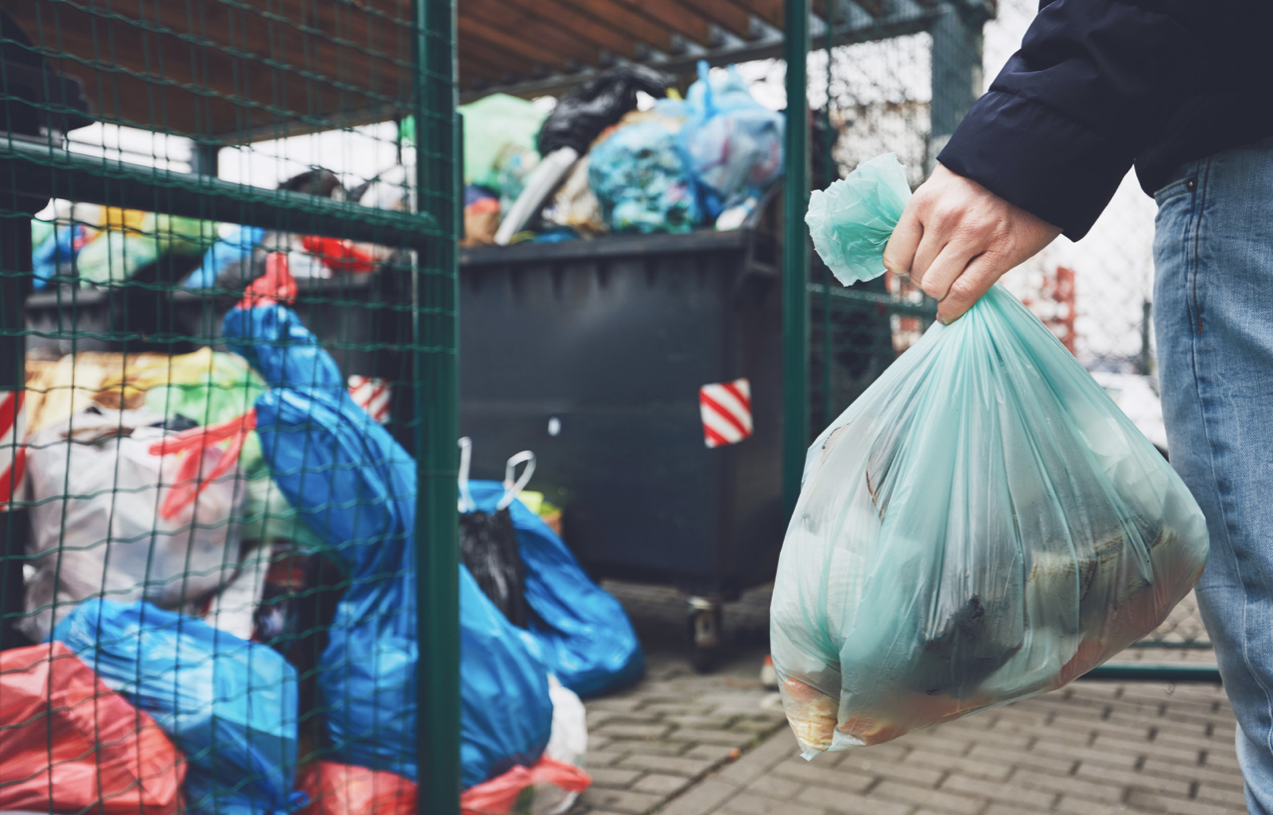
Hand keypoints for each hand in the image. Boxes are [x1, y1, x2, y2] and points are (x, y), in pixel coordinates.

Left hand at [882, 163, 1061, 323]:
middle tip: (942, 271)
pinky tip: (950, 312)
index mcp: (924, 201)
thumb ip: (924, 217)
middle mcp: (944, 218)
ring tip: (952, 281)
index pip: (895, 257)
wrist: (1036, 159)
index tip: (913, 268)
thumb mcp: (943, 185)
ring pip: (936, 287)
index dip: (904, 269)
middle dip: (926, 279)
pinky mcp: (1000, 252)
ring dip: (941, 292)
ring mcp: (972, 235)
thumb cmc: (984, 178)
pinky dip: (953, 309)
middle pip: (916, 275)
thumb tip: (906, 256)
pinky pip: (964, 293)